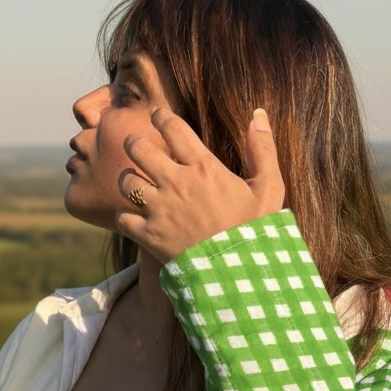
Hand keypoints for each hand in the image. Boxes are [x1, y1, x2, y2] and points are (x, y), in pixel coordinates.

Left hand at [116, 107, 285, 263]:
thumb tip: (258, 114)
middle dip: (133, 142)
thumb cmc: (255, 231)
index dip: (160, 116)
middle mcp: (176, 184)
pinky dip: (123, 217)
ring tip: (133, 183)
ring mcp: (159, 210)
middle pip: (138, 148)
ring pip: (126, 182)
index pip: (172, 127)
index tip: (157, 115)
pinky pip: (122, 218)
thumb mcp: (269, 189)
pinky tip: (131, 217)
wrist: (239, 276)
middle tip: (135, 145)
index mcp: (203, 167)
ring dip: (127, 180)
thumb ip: (263, 149)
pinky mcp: (148, 236)